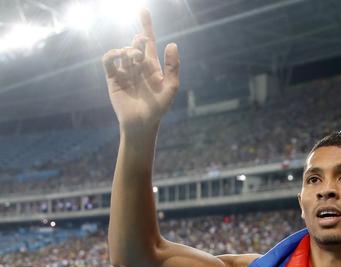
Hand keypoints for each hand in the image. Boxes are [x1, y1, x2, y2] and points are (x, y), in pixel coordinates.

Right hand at [102, 9, 179, 136]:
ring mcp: (125, 71)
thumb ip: (173, 66)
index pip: (149, 42)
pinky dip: (112, 54)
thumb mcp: (171, 87)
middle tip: (142, 45)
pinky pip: (109, 61)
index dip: (146, 26)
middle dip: (139, 39)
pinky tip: (119, 54)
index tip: (143, 9)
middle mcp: (138, 66)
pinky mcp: (113, 78)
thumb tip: (172, 44)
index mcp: (152, 66)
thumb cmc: (159, 108)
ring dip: (129, 50)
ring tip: (134, 56)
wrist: (142, 124)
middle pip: (136, 44)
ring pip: (124, 51)